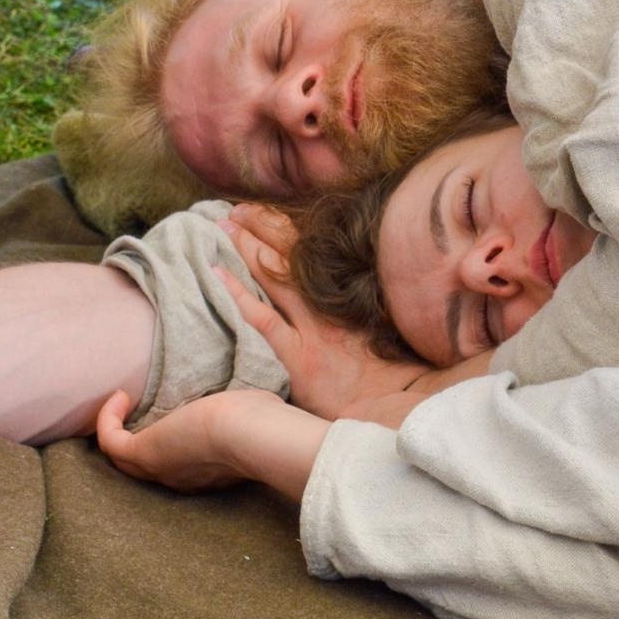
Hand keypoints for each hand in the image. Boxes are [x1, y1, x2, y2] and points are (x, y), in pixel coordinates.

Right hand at [96, 387, 328, 499]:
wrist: (252, 435)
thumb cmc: (261, 423)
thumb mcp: (248, 417)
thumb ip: (241, 415)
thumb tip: (246, 402)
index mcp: (205, 472)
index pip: (174, 464)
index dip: (164, 440)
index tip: (168, 414)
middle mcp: (178, 477)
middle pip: (141, 468)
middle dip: (131, 441)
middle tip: (130, 411)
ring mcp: (159, 467)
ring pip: (123, 460)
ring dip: (115, 429)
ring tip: (120, 401)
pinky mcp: (144, 453)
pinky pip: (111, 442)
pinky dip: (108, 420)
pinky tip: (119, 396)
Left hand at [218, 207, 427, 420]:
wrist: (403, 408)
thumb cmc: (399, 374)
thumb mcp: (387, 327)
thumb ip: (365, 303)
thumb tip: (353, 282)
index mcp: (354, 293)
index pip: (316, 248)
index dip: (289, 227)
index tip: (266, 210)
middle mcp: (332, 305)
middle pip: (292, 254)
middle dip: (264, 227)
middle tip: (238, 210)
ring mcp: (314, 330)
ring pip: (274, 277)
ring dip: (247, 248)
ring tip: (224, 225)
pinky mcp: (299, 358)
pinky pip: (262, 319)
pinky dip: (238, 295)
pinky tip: (216, 273)